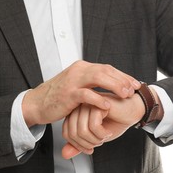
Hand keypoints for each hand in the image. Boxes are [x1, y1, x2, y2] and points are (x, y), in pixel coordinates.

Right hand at [22, 61, 140, 126]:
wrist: (37, 103)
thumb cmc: (59, 96)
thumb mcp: (77, 85)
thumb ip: (91, 82)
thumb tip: (111, 85)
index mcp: (82, 68)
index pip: (107, 68)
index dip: (123, 76)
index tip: (135, 84)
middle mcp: (78, 70)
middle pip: (106, 70)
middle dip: (122, 80)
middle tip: (133, 89)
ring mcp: (73, 81)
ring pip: (98, 78)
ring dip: (115, 85)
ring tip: (125, 94)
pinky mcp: (68, 94)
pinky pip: (86, 94)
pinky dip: (98, 99)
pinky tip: (108, 104)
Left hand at [61, 92, 146, 158]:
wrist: (133, 110)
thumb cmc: (116, 120)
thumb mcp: (95, 137)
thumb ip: (79, 145)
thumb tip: (65, 154)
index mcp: (76, 113)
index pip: (66, 133)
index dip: (78, 145)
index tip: (91, 147)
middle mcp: (79, 107)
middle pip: (73, 133)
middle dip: (88, 144)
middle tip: (100, 141)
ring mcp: (88, 103)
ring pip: (82, 131)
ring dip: (96, 139)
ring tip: (105, 136)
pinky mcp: (97, 103)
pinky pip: (93, 126)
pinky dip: (102, 134)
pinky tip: (109, 131)